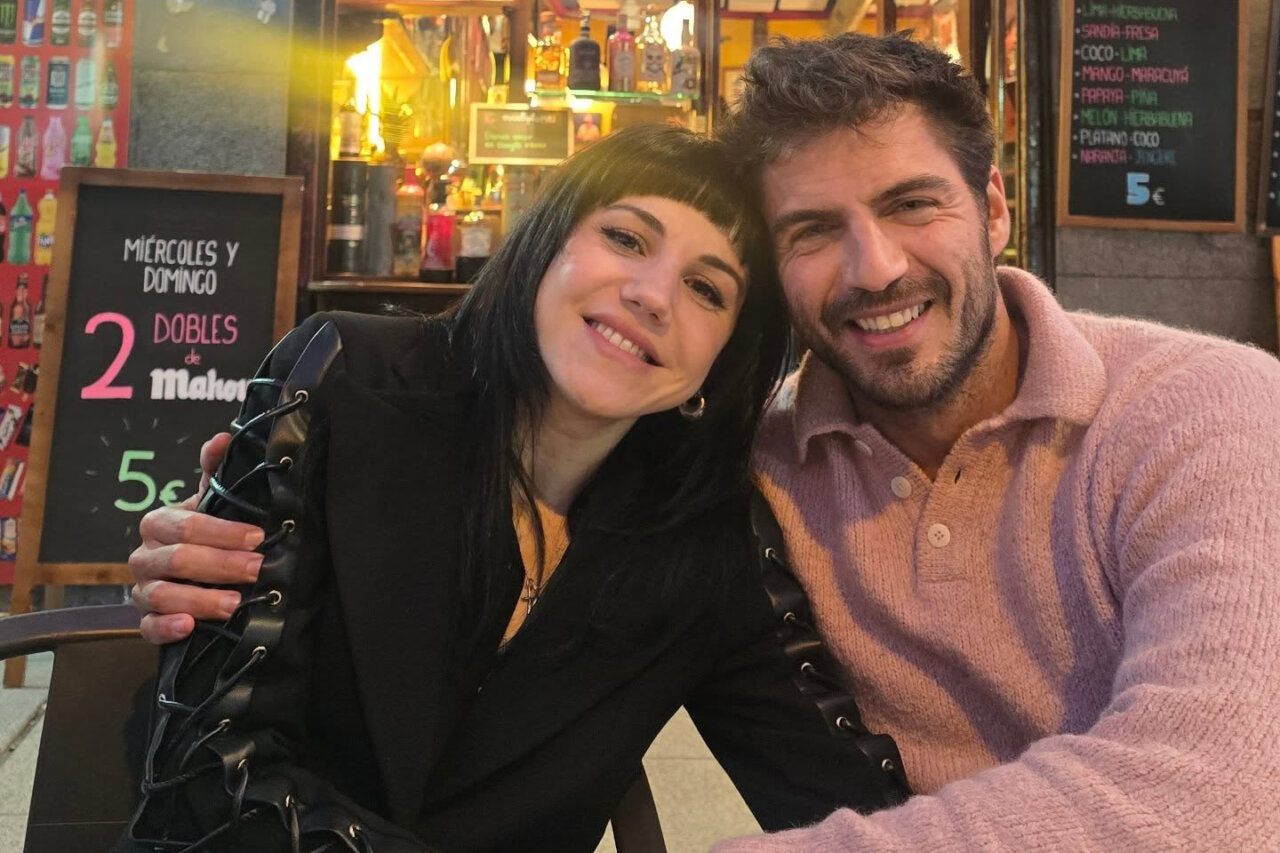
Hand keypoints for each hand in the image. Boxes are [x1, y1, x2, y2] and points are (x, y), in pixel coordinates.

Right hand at [129, 433, 264, 643]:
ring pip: (162, 594)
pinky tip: (189, 627)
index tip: (256, 537)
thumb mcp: (212, 502)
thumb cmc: (206, 534)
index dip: (222, 531)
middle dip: (221, 564)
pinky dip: (166, 628)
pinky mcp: (146, 620)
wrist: (191, 573)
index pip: (186, 525)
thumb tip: (223, 438)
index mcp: (160, 523)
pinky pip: (147, 627)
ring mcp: (143, 589)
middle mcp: (145, 555)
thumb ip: (216, 472)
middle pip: (177, 559)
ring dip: (200, 598)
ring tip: (234, 603)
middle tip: (257, 568)